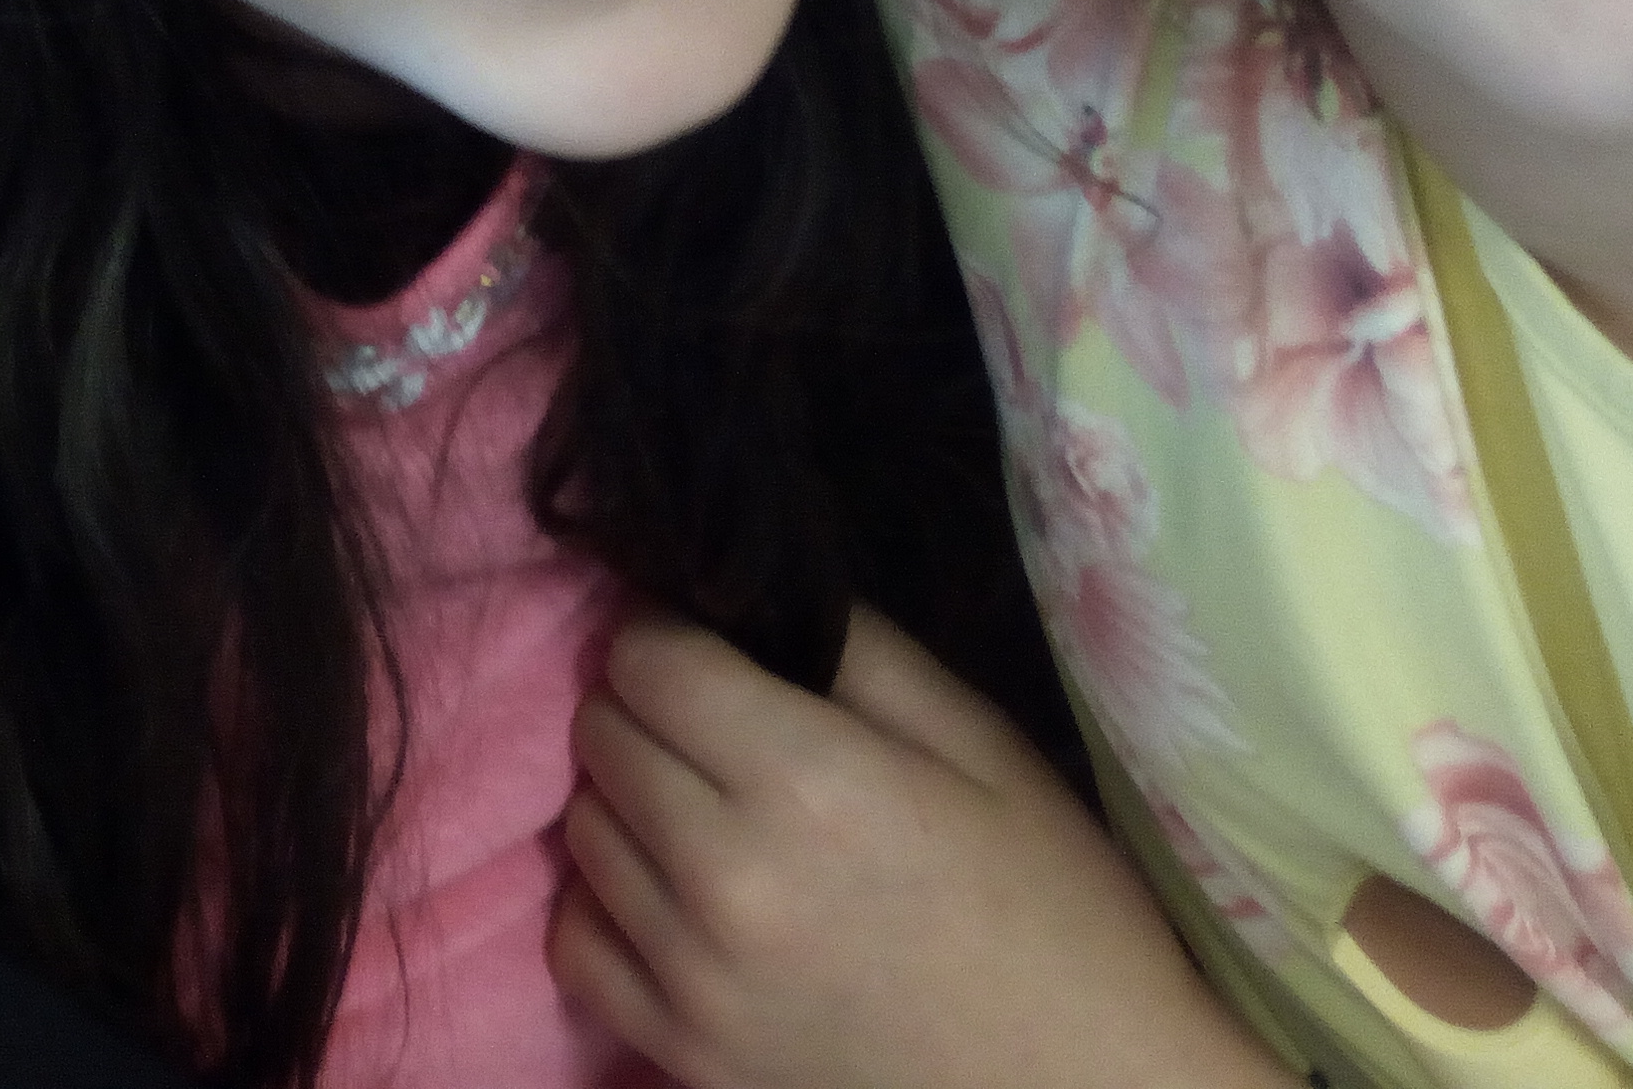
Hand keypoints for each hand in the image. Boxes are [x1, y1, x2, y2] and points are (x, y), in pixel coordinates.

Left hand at [554, 609, 1278, 1088]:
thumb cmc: (1055, 911)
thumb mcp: (982, 747)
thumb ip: (859, 649)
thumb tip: (755, 590)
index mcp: (807, 782)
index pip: (646, 659)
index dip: (668, 630)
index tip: (706, 641)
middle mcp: (725, 876)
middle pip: (603, 733)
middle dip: (645, 703)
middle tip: (714, 720)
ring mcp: (693, 977)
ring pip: (582, 828)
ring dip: (627, 798)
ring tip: (703, 806)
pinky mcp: (684, 1054)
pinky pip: (577, 942)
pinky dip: (609, 904)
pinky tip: (677, 895)